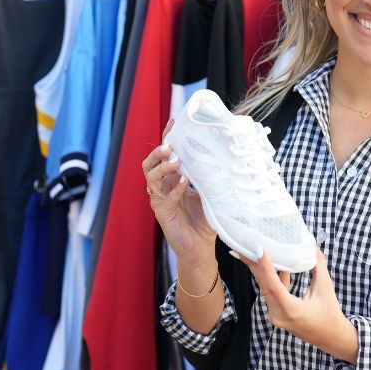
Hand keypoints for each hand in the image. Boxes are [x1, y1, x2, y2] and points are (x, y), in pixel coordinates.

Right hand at [142, 119, 216, 262]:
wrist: (200, 246)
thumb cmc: (204, 219)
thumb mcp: (209, 193)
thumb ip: (209, 177)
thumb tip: (221, 156)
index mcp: (172, 179)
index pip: (166, 155)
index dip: (167, 138)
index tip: (174, 123)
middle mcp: (162, 188)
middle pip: (149, 164)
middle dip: (158, 152)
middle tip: (170, 145)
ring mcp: (159, 200)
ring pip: (150, 178)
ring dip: (162, 167)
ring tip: (175, 161)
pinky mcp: (161, 213)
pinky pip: (163, 198)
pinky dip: (174, 189)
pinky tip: (184, 182)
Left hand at [235, 249, 358, 363]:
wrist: (331, 337)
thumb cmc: (330, 315)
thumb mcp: (325, 288)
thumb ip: (318, 266)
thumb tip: (313, 247)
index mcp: (291, 310)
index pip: (273, 286)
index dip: (265, 267)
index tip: (259, 249)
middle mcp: (279, 315)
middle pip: (264, 286)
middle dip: (253, 266)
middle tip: (243, 248)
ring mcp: (276, 316)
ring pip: (266, 289)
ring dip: (261, 271)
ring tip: (252, 253)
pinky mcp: (277, 314)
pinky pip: (271, 294)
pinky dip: (272, 279)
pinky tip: (273, 264)